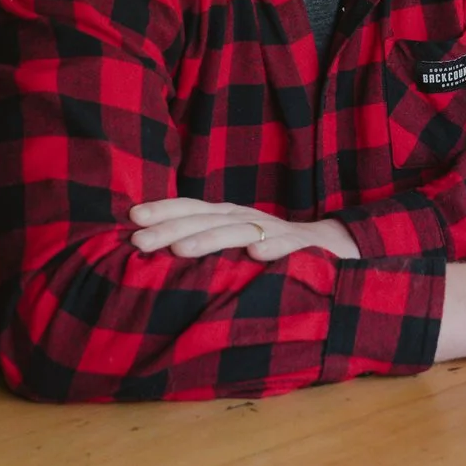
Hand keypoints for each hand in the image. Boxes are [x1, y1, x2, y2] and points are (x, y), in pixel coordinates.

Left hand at [126, 198, 359, 261]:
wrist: (334, 246)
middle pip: (206, 220)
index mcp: (229, 217)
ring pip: (240, 232)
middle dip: (171, 229)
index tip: (132, 218)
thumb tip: (154, 250)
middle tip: (138, 241)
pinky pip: (288, 248)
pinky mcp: (303, 249)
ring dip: (210, 239)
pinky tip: (255, 256)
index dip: (164, 211)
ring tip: (180, 250)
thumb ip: (203, 243)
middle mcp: (247, 219)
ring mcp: (276, 232)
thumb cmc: (272, 248)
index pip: (192, 209)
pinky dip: (273, 249)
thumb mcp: (234, 241)